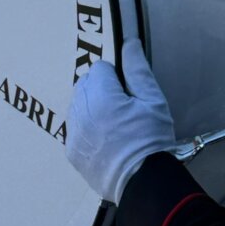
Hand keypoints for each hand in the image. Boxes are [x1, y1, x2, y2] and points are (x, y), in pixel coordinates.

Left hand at [66, 39, 176, 204]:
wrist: (143, 183)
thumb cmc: (151, 139)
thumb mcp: (153, 101)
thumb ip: (137, 69)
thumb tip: (128, 42)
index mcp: (101, 96)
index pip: (99, 68)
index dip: (116, 77)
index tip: (129, 94)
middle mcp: (81, 112)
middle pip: (84, 84)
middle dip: (101, 89)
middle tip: (122, 107)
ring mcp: (73, 133)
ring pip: (76, 104)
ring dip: (91, 106)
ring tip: (113, 124)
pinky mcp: (71, 151)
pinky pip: (74, 127)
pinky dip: (85, 128)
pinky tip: (104, 139)